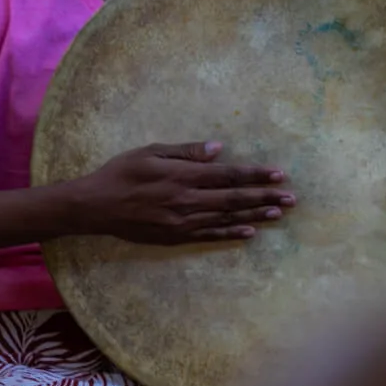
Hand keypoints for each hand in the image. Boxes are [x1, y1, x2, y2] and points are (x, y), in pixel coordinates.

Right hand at [73, 141, 294, 243]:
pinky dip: (231, 234)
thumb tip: (218, 148)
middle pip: (235, 199)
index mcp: (182, 176)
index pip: (228, 175)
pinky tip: (250, 232)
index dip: (256, 175)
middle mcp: (187, 201)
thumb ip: (186, 151)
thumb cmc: (121, 172)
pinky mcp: (175, 236)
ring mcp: (182, 222)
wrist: (94, 207)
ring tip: (279, 213)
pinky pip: (209, 236)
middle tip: (291, 197)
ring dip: (255, 215)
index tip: (279, 174)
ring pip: (227, 219)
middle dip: (265, 197)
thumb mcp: (151, 152)